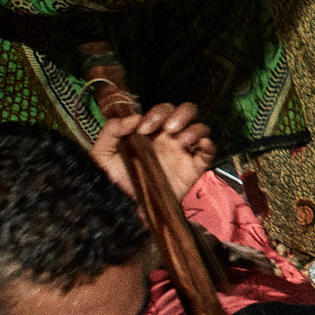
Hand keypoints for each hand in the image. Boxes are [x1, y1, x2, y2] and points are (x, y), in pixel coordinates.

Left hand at [90, 103, 214, 200]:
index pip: (162, 110)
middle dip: (179, 115)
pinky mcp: (197, 165)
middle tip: (168, 130)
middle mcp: (171, 136)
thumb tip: (131, 119)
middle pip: (185, 110)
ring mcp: (185, 150)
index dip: (156, 114)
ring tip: (181, 142)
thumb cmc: (123, 178)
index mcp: (153, 131)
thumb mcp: (104, 156)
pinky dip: (208, 144)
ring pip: (200, 126)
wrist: (137, 205)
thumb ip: (110, 133)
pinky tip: (199, 147)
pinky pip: (210, 148)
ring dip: (193, 130)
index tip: (143, 129)